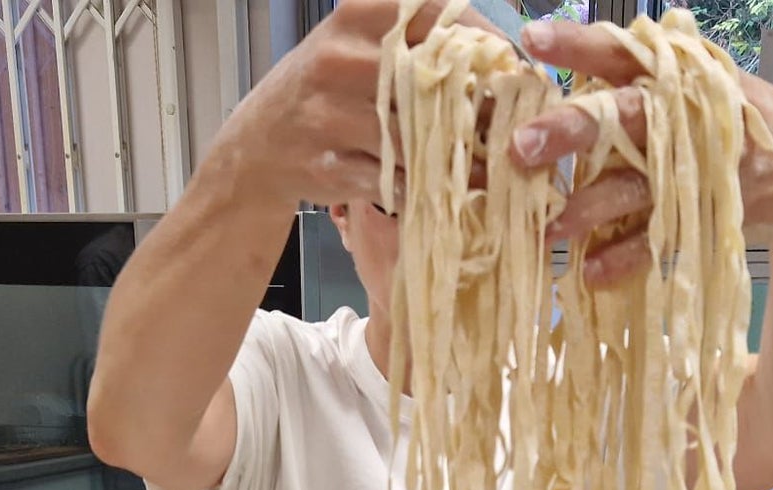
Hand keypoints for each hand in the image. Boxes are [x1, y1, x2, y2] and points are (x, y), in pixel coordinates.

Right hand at [213, 0, 492, 207]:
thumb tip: (500, 63)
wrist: (259, 149)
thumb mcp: (360, 47)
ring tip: (483, 169)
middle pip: (434, 79)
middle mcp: (339, 56)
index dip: (486, 41)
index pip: (439, 11)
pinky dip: (421, 187)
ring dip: (455, 157)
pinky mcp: (327, 164)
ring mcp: (328, 112)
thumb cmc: (327, 95)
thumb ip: (417, 43)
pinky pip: (394, 178)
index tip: (513, 68)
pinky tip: (435, 189)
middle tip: (505, 127)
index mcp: (357, 14)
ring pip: (417, 136)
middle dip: (477, 107)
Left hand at [507, 19, 772, 284]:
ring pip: (635, 186)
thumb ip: (636, 76)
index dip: (578, 44)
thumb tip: (558, 64)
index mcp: (674, 74)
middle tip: (521, 146)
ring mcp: (696, 169)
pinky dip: (625, 259)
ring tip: (547, 226)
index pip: (621, 51)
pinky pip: (658, 241)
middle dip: (572, 129)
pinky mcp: (706, 215)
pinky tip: (590, 271)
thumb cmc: (726, 116)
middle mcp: (683, 116)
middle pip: (624, 117)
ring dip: (589, 208)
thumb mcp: (695, 80)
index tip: (532, 39)